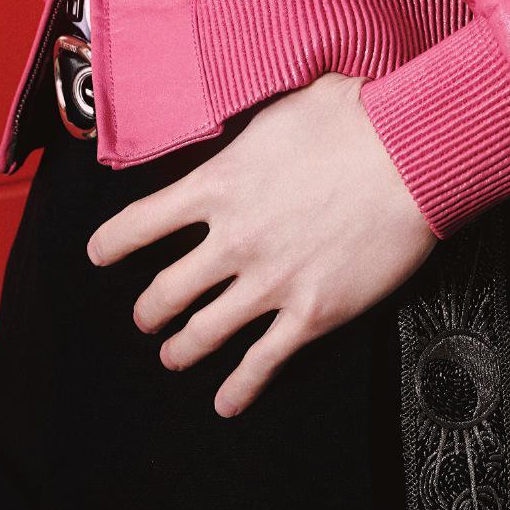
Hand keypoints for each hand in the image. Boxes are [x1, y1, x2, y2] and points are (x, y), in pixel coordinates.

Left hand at [84, 71, 439, 416]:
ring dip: (180, 349)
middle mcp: (233, 239)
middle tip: (147, 315)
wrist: (411, 155)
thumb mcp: (281, 106)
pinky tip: (226, 403)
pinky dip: (239, 388)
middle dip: (148, 309)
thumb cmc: (355, 117)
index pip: (139, 223)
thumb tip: (244, 120)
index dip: (111, 244)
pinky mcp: (310, 313)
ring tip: (173, 355)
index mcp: (217, 185)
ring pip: (202, 333)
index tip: (99, 255)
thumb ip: (247, 128)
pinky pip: (261, 363)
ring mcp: (269, 282)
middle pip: (165, 290)